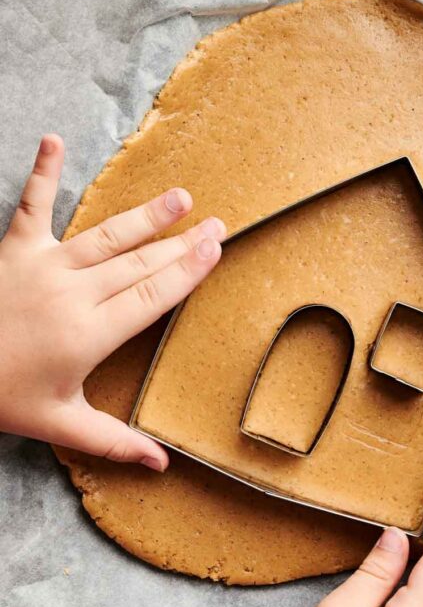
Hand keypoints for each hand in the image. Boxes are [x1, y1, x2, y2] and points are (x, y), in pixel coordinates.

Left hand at [0, 134, 225, 468]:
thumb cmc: (0, 397)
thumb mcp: (58, 424)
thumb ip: (113, 441)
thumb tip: (160, 465)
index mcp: (90, 333)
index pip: (152, 296)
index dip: (187, 272)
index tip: (215, 250)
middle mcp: (74, 293)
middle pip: (139, 263)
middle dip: (181, 243)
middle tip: (216, 223)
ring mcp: (43, 266)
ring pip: (105, 236)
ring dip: (145, 215)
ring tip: (179, 196)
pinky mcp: (13, 250)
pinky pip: (33, 206)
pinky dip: (44, 173)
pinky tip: (55, 141)